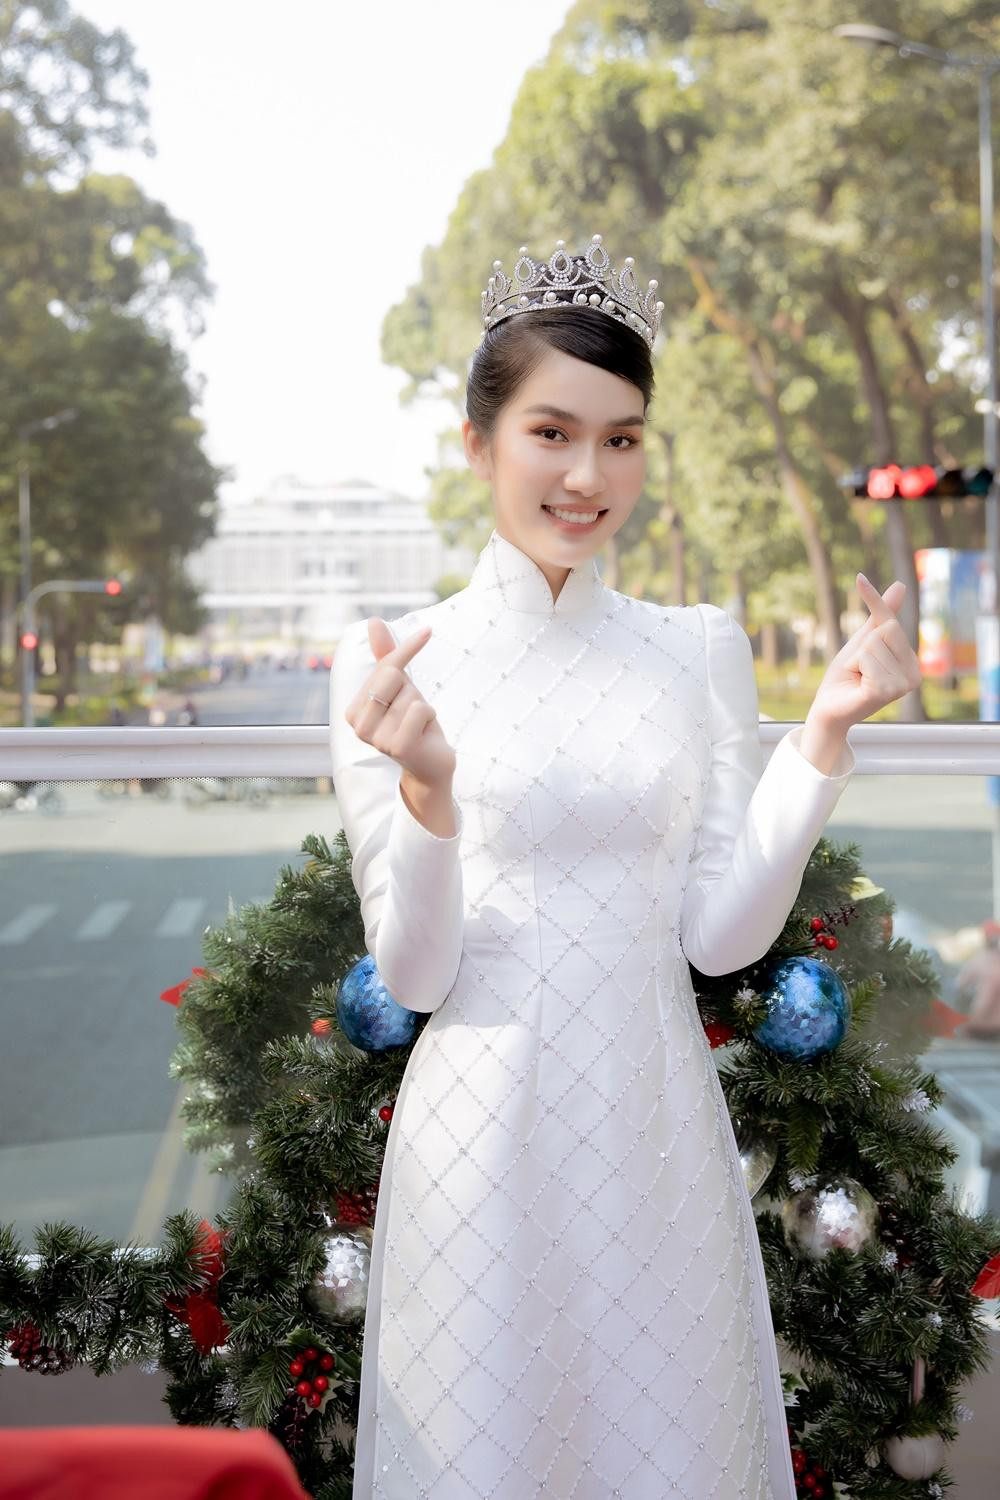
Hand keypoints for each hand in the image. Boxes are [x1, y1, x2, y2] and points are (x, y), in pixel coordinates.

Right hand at [343, 618, 456, 788]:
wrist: (430, 763)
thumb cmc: (413, 723)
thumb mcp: (401, 687)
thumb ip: (386, 657)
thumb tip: (373, 621)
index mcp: (354, 710)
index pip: (384, 666)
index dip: (408, 651)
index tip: (429, 630)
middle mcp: (358, 726)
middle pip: (392, 676)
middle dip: (411, 690)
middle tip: (412, 712)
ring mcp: (376, 738)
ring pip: (410, 695)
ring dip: (422, 707)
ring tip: (417, 726)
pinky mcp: (397, 746)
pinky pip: (420, 709)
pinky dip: (430, 717)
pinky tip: (423, 734)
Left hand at [808, 572, 921, 731]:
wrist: (829, 709)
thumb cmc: (846, 678)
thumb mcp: (863, 642)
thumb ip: (882, 616)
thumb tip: (901, 585)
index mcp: (911, 662)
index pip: (891, 621)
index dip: (873, 600)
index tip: (858, 577)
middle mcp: (914, 674)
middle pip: (884, 630)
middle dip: (861, 647)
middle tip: (858, 669)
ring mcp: (903, 684)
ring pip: (872, 645)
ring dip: (856, 660)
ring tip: (857, 679)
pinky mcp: (887, 691)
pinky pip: (866, 659)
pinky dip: (854, 668)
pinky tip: (858, 686)